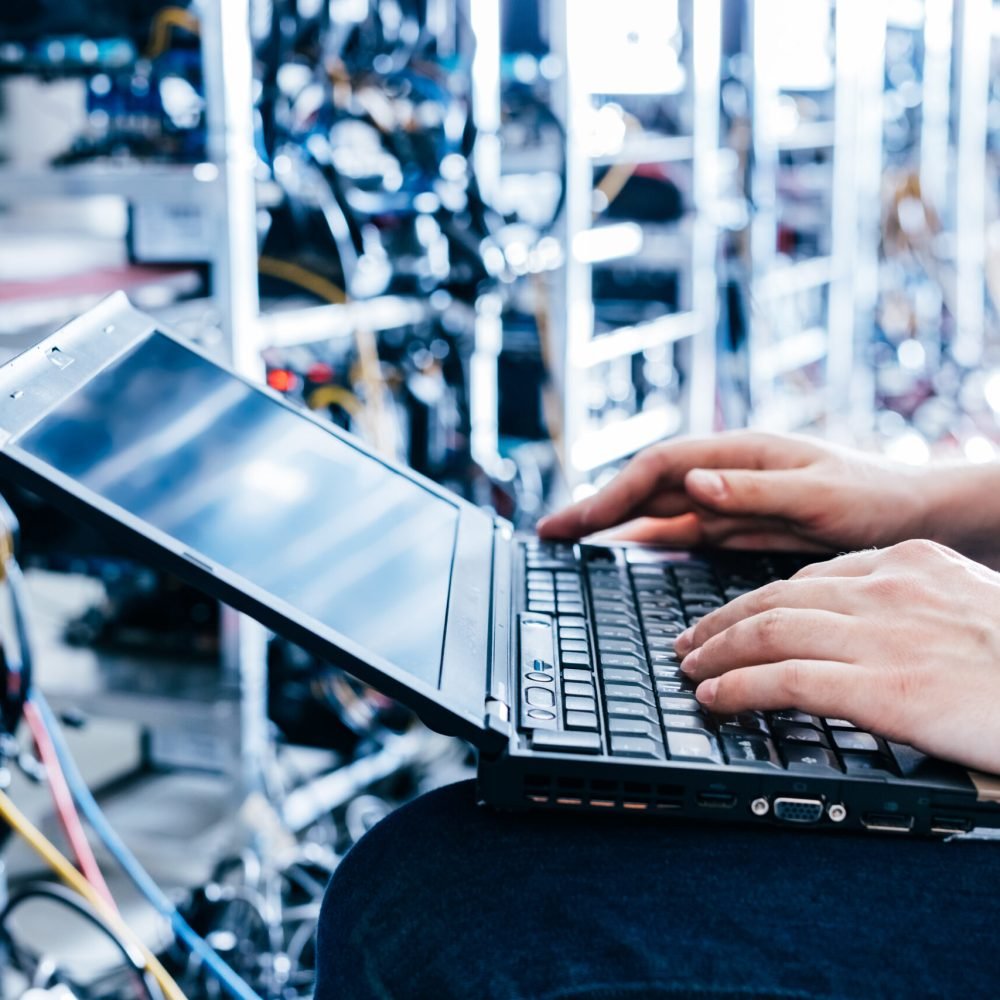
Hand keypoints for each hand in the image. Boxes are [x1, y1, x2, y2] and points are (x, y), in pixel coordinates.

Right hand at [537, 431, 989, 557]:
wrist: (917, 513)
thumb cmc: (876, 497)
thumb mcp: (821, 495)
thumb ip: (755, 490)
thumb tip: (690, 485)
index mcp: (739, 455)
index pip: (658, 468)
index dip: (610, 492)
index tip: (572, 522)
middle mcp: (726, 473)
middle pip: (645, 487)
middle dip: (594, 507)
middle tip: (547, 533)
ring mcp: (728, 499)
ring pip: (655, 510)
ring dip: (611, 524)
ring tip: (568, 543)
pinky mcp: (738, 525)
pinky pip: (679, 533)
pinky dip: (645, 542)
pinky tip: (623, 553)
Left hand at [675, 539, 999, 773]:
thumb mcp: (967, 609)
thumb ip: (909, 607)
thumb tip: (855, 628)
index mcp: (910, 563)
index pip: (809, 576)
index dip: (755, 598)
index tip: (728, 617)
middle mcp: (890, 589)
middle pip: (775, 597)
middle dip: (721, 621)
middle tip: (688, 643)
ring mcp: (886, 637)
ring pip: (769, 631)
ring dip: (717, 653)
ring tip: (690, 671)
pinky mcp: (887, 689)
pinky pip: (787, 681)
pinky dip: (739, 688)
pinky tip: (715, 699)